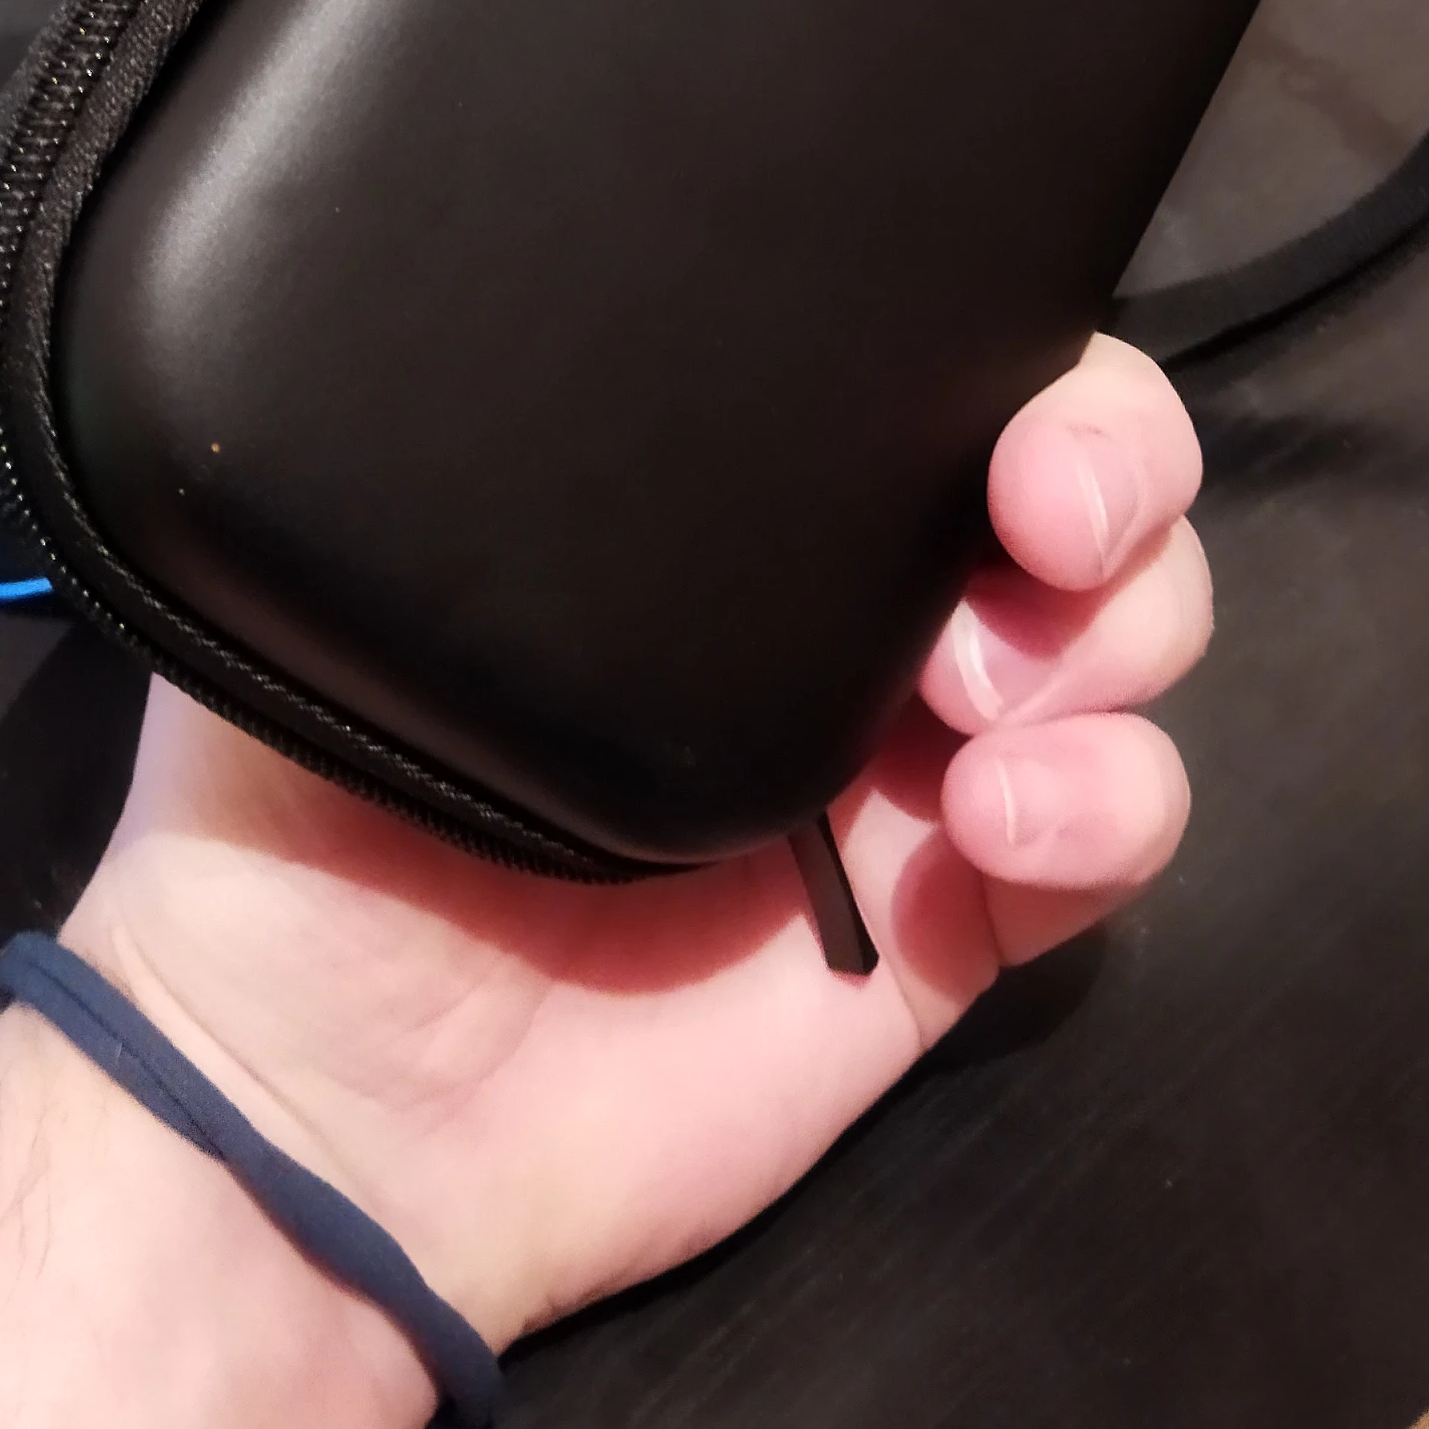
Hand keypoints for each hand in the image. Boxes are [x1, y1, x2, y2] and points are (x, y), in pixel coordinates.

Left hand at [67, 330, 1207, 1353]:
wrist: (326, 1111)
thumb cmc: (304, 830)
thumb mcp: (343, 587)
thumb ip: (455, 464)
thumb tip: (556, 316)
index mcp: (717, 507)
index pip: (917, 367)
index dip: (1003, 347)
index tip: (993, 396)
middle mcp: (845, 604)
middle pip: (1076, 470)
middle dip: (1114, 464)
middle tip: (1046, 524)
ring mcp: (914, 761)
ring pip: (1125, 632)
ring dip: (1117, 640)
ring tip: (983, 715)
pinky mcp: (957, 921)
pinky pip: (1116, 832)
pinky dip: (1114, 805)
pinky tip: (1005, 825)